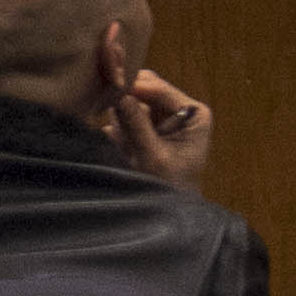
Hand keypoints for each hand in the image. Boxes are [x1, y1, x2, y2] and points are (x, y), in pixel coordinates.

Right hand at [109, 69, 214, 190]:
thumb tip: (119, 94)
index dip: (132, 85)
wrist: (170, 210)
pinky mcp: (146, 125)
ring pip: (131, 97)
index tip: (106, 86)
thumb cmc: (169, 186)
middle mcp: (180, 109)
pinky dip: (115, 120)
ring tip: (111, 128)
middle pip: (144, 87)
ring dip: (118, 109)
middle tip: (101, 104)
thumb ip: (136, 125)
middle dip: (124, 95)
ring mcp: (162, 116)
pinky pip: (125, 113)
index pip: (159, 88)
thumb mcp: (152, 156)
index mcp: (194, 113)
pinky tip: (111, 133)